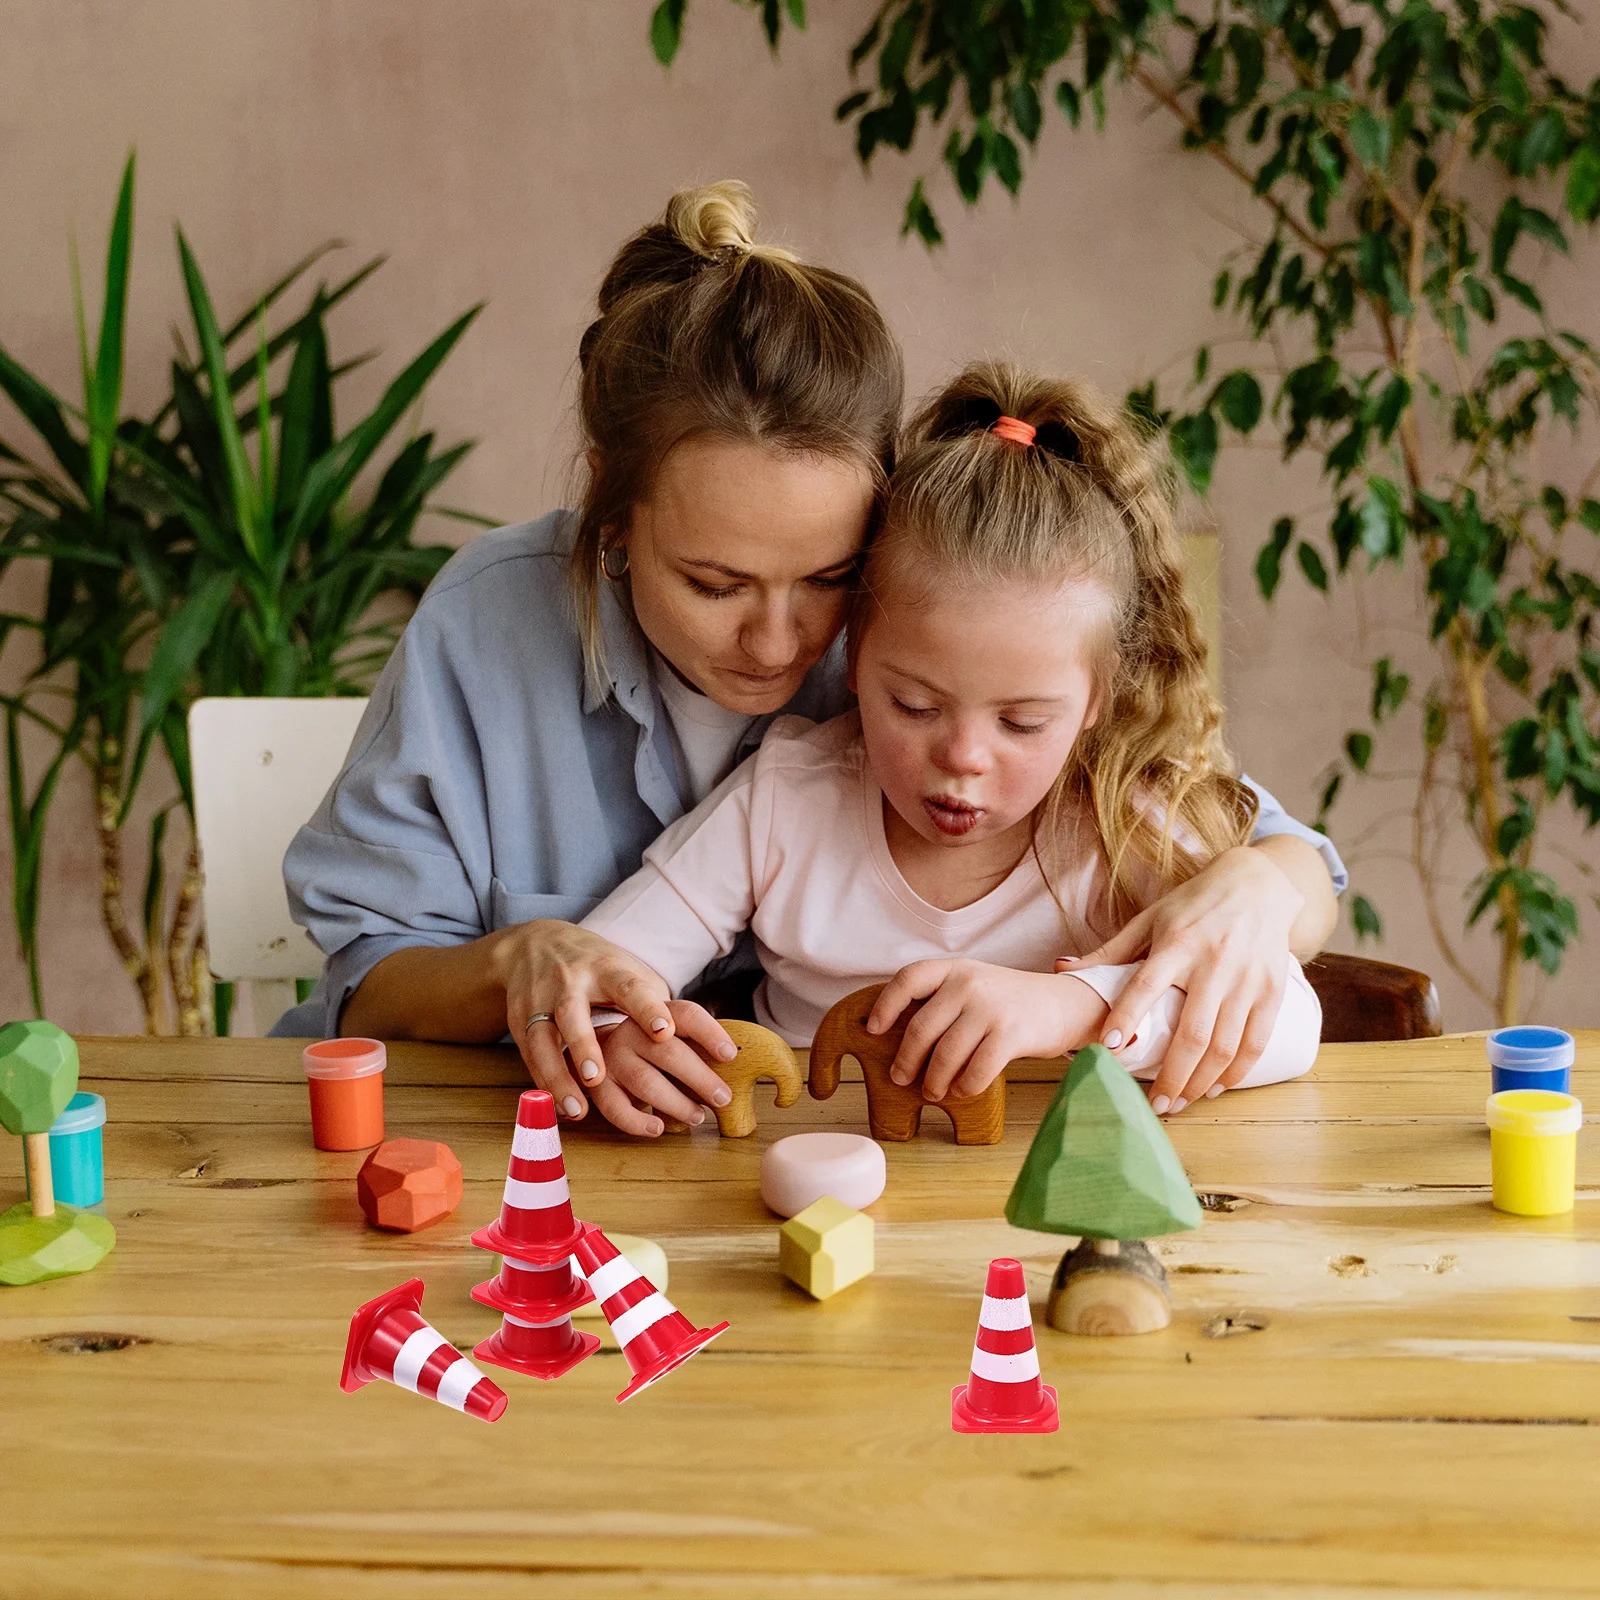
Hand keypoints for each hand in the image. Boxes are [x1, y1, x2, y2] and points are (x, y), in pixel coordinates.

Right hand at [489, 920, 719, 1120]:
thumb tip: (717, 1049)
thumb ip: (663, 1005)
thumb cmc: (602, 968)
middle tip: (600, 1076)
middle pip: (575, 1015)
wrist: (536, 945)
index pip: (631, 987)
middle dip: (586, 1048)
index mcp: (609, 969)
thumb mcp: (632, 973)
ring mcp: (542, 1002)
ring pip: (544, 1039)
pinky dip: (545, 1084)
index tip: (664, 1031)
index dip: (647, 1009)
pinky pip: (531, 1056)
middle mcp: (572, 983)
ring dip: (560, 1074)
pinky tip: (562, 1109)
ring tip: (579, 1108)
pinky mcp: (522, 1022)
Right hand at [588, 1000, 738, 1136]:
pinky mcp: (597, 1085)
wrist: (596, 1047)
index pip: (687, 1015)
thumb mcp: (675, 1036)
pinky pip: (616, 1108)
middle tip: (724, 1097)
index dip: (710, 1033)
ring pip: (645, 1082)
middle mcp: (632, 1030)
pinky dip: (638, 1122)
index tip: (730, 1055)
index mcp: (657, 1013)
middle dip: (699, 1077)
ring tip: (698, 1116)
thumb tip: (752, 1068)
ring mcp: (611, 1057)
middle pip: (669, 1051)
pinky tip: (659, 1129)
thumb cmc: (652, 1047)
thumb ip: (701, 1045)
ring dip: (676, 1103)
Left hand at [867, 960, 1110, 1101]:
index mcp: (956, 969)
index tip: (873, 1029)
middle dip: (907, 1059)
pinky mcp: (1011, 1034)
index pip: (909, 979)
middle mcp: (970, 983)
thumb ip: (944, 1000)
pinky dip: (964, 1086)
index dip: (885, 1005)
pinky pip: (975, 1070)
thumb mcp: (975, 985)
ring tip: (933, 1091)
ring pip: (946, 1054)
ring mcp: (991, 1007)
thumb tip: (902, 1039)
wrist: (1065, 1003)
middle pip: (921, 1028)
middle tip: (901, 1077)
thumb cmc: (1010, 1002)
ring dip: (934, 1080)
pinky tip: (962, 1090)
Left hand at [1055, 845, 1302, 1112]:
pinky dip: (1236, 1071)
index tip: (1107, 1049)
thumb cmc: (1193, 903)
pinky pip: (1255, 1041)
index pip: (1146, 986)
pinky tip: (1215, 1087)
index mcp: (1177, 943)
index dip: (1126, 1017)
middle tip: (1154, 1106)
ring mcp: (1246, 979)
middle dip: (1172, 1076)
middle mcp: (1213, 963)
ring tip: (1179, 1102)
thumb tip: (1061, 968)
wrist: (1258, 884)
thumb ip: (1111, 951)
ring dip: (1201, 1082)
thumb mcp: (1150, 918)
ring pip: (1224, 1045)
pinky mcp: (1273, 990)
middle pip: (1192, 1033)